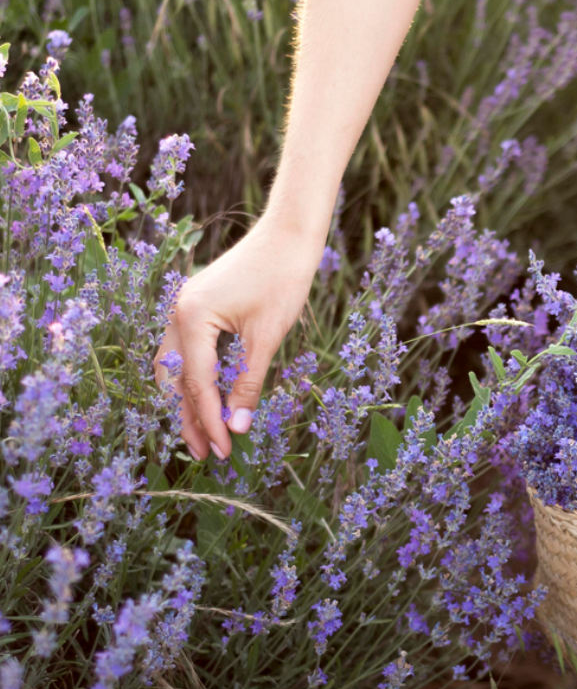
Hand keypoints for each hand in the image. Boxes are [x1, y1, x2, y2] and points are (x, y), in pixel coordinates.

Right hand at [153, 213, 321, 461]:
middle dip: (190, 418)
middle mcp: (178, 311)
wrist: (289, 235)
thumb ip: (249, 383)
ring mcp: (183, 306)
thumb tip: (236, 427)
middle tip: (206, 453)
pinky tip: (209, 397)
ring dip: (188, 400)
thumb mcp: (268, 337)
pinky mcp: (196, 305)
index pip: (197, 384)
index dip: (210, 422)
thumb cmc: (283, 279)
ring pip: (176, 366)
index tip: (223, 451)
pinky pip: (186, 349)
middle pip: (176, 379)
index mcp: (192, 318)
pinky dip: (195, 376)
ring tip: (203, 433)